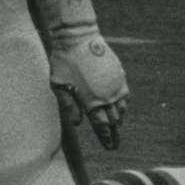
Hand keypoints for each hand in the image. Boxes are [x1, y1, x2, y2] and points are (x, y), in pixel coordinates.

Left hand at [49, 35, 128, 149]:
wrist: (78, 38)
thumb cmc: (64, 62)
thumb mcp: (59, 85)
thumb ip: (69, 106)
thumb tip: (78, 123)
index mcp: (92, 101)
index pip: (102, 126)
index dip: (106, 138)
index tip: (110, 147)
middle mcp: (107, 96)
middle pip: (114, 121)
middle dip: (114, 134)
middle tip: (115, 145)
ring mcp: (115, 85)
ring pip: (122, 109)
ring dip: (119, 120)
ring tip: (117, 128)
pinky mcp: (119, 75)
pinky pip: (125, 95)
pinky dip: (123, 105)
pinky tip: (121, 107)